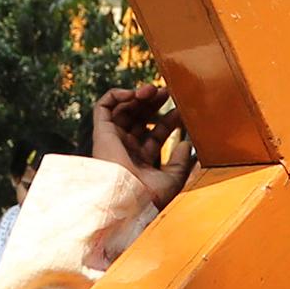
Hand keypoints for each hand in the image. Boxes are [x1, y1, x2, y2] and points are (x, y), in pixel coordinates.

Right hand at [92, 84, 194, 210]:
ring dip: (138, 96)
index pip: (156, 134)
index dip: (169, 120)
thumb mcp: (173, 179)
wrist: (128, 199)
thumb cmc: (150, 196)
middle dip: (154, 103)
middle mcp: (126, 149)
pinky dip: (117, 95)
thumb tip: (187, 144)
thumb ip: (181, 162)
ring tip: (153, 90)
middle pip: (140, 118)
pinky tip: (135, 94)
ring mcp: (114, 140)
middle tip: (167, 92)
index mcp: (142, 160)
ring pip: (123, 110)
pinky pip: (104, 107)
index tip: (182, 110)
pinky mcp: (102, 132)